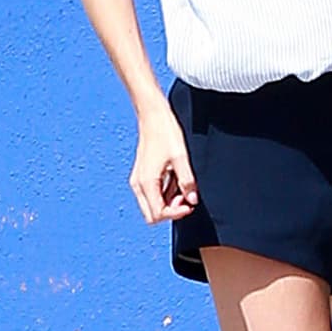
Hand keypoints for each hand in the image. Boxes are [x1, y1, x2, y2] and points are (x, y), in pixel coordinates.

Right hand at [130, 99, 198, 223]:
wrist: (153, 116)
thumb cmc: (165, 133)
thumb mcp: (180, 157)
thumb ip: (187, 181)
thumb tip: (192, 200)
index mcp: (146, 182)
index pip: (158, 214)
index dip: (176, 213)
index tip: (190, 205)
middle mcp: (139, 185)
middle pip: (152, 215)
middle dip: (171, 211)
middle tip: (186, 197)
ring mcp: (139, 181)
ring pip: (152, 205)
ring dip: (169, 202)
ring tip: (183, 185)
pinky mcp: (142, 176)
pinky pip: (153, 194)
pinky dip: (165, 193)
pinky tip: (176, 179)